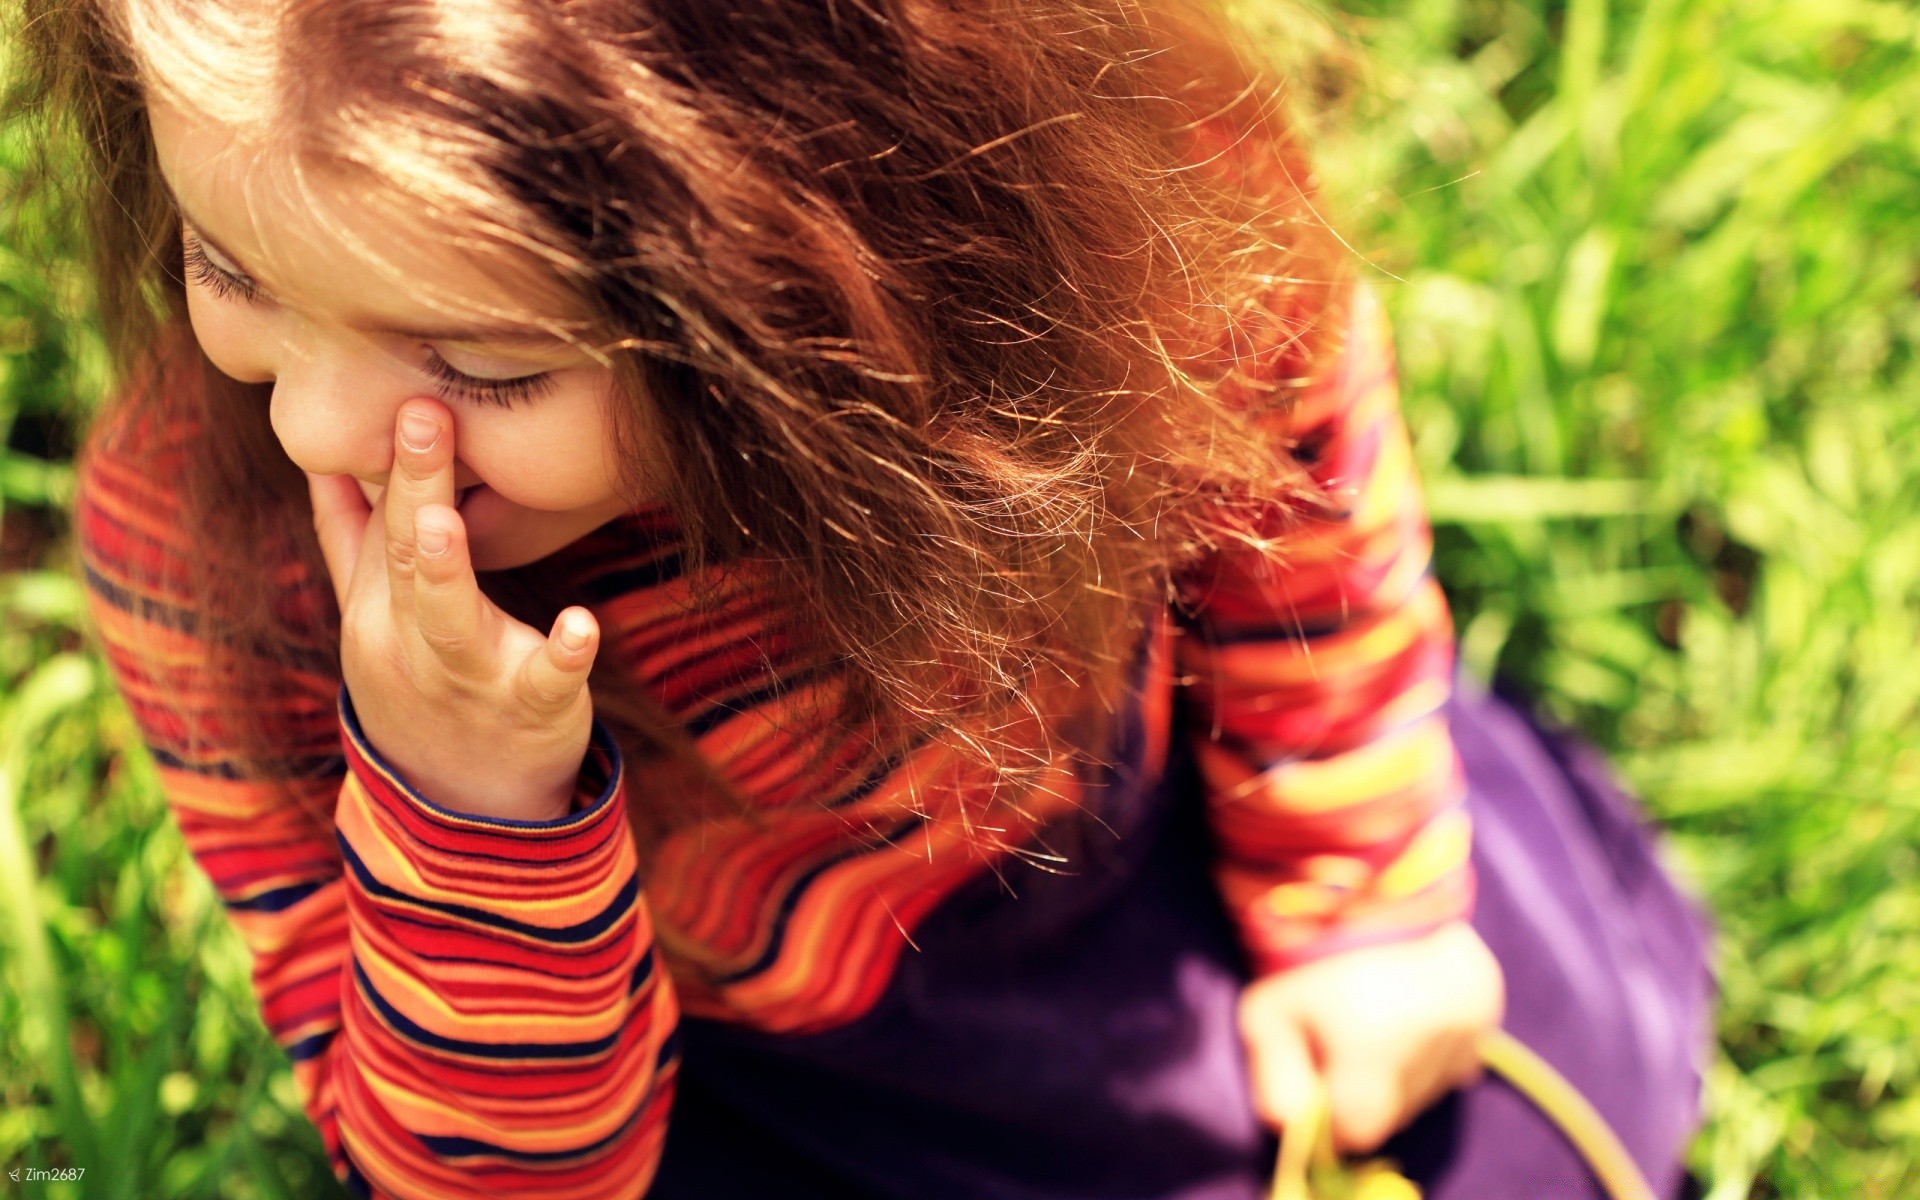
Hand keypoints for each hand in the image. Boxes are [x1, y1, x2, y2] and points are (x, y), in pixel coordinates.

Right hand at [307, 398, 600, 821]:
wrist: (461, 806)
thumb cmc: (422, 684)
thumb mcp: (372, 616)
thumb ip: (349, 537)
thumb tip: (320, 457)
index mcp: (376, 607)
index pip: (379, 521)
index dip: (390, 458)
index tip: (403, 385)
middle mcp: (411, 638)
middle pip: (407, 553)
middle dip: (413, 483)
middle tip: (422, 411)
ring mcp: (469, 676)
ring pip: (450, 617)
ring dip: (445, 567)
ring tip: (442, 518)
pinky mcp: (530, 708)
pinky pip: (545, 680)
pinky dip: (563, 653)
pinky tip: (583, 623)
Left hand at [1238, 920, 1504, 1155]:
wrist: (1358, 879)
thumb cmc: (1302, 954)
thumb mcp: (1265, 1016)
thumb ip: (1274, 1084)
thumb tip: (1292, 1128)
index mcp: (1372, 1055)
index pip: (1358, 1132)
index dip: (1332, 1116)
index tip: (1318, 1085)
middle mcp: (1429, 1049)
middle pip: (1398, 1110)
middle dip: (1368, 1090)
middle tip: (1342, 1042)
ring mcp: (1467, 1028)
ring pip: (1432, 1084)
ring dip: (1404, 1069)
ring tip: (1374, 1018)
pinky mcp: (1485, 1004)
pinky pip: (1461, 1053)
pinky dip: (1435, 1044)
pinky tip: (1407, 1010)